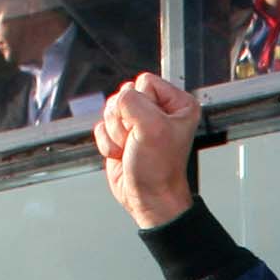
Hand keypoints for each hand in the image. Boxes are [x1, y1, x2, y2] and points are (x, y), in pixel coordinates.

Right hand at [91, 73, 199, 228]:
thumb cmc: (159, 169)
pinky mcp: (121, 134)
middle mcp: (159, 110)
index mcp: (177, 103)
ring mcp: (138, 122)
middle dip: (124, 120)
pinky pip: (101, 126)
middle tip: (138, 140)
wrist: (148, 198)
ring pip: (110, 109)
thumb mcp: (151, 127)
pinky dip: (108, 143)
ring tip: (131, 148)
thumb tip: (118, 101)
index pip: (144, 81)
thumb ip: (132, 101)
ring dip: (116, 133)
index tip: (150, 127)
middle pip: (124, 94)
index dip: (141, 103)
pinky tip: (123, 154)